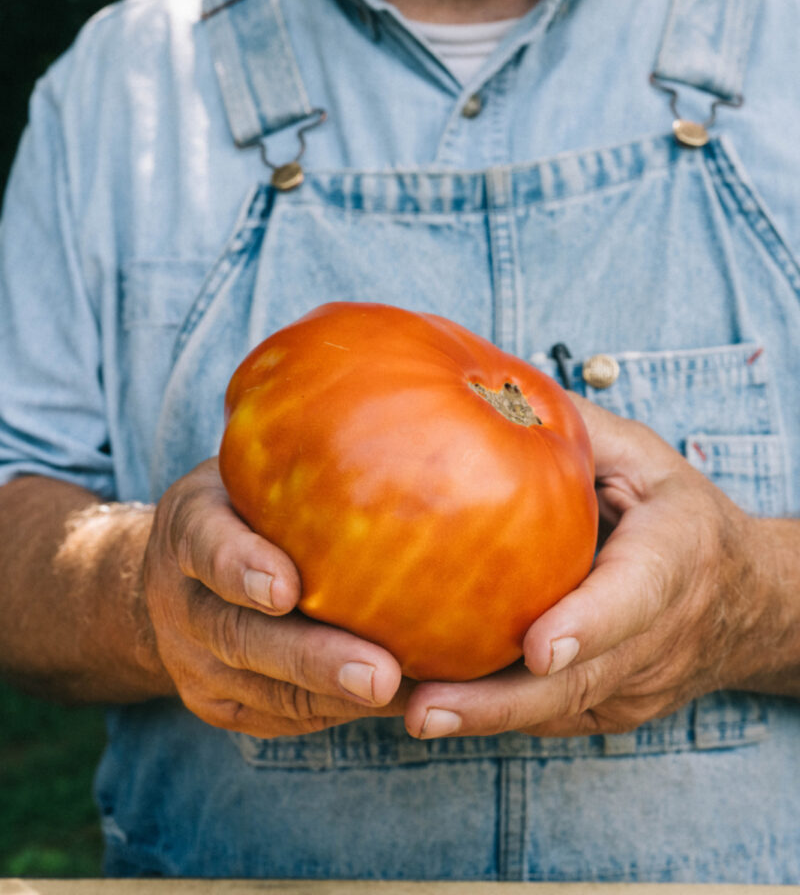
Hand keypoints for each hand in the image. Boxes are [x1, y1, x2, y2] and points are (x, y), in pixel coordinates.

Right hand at [143, 459, 405, 736]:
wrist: (175, 578)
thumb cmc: (247, 502)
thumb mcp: (251, 460)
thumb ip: (301, 443)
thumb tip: (429, 389)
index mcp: (189, 526)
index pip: (203, 543)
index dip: (238, 566)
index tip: (285, 587)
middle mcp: (180, 601)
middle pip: (237, 636)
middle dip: (309, 658)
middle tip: (380, 672)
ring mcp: (195, 662)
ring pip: (265, 694)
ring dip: (338, 700)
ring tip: (413, 700)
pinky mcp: (222, 706)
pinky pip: (283, 720)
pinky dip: (339, 715)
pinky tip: (405, 704)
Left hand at [404, 396, 786, 739]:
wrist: (750, 601)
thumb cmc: (683, 516)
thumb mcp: (644, 458)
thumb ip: (581, 433)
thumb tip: (493, 394)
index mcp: (675, 558)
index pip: (635, 597)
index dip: (588, 624)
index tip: (537, 647)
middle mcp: (661, 636)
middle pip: (581, 681)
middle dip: (500, 703)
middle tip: (425, 709)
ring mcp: (638, 685)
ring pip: (557, 711)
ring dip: (480, 720)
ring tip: (407, 714)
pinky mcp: (613, 711)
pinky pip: (548, 717)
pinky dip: (490, 716)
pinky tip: (427, 704)